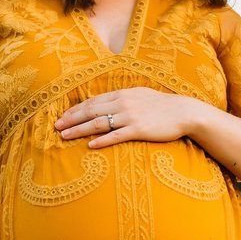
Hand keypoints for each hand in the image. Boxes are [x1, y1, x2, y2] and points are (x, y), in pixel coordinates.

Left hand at [54, 87, 198, 146]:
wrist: (184, 112)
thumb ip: (122, 98)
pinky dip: (101, 141)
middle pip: (90, 111)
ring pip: (98, 123)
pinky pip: (116, 136)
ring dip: (79, 130)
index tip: (62, 116)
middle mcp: (123, 103)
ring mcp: (130, 116)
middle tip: (56, 127)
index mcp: (122, 94)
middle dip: (71, 119)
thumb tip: (107, 103)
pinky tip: (90, 145)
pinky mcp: (139, 130)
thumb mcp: (140, 95)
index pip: (92, 101)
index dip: (75, 109)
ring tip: (65, 136)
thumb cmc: (162, 106)